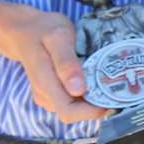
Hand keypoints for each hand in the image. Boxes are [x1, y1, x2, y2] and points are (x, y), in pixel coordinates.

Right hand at [0, 8, 109, 122]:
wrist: (25, 30)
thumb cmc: (43, 30)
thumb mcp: (58, 38)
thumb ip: (66, 63)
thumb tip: (78, 90)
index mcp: (46, 83)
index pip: (69, 112)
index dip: (92, 111)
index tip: (113, 97)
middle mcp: (45, 95)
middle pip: (75, 113)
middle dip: (97, 105)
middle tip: (118, 87)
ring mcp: (48, 95)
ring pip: (76, 107)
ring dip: (93, 99)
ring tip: (110, 80)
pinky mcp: (52, 92)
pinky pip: (73, 99)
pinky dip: (87, 92)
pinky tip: (97, 77)